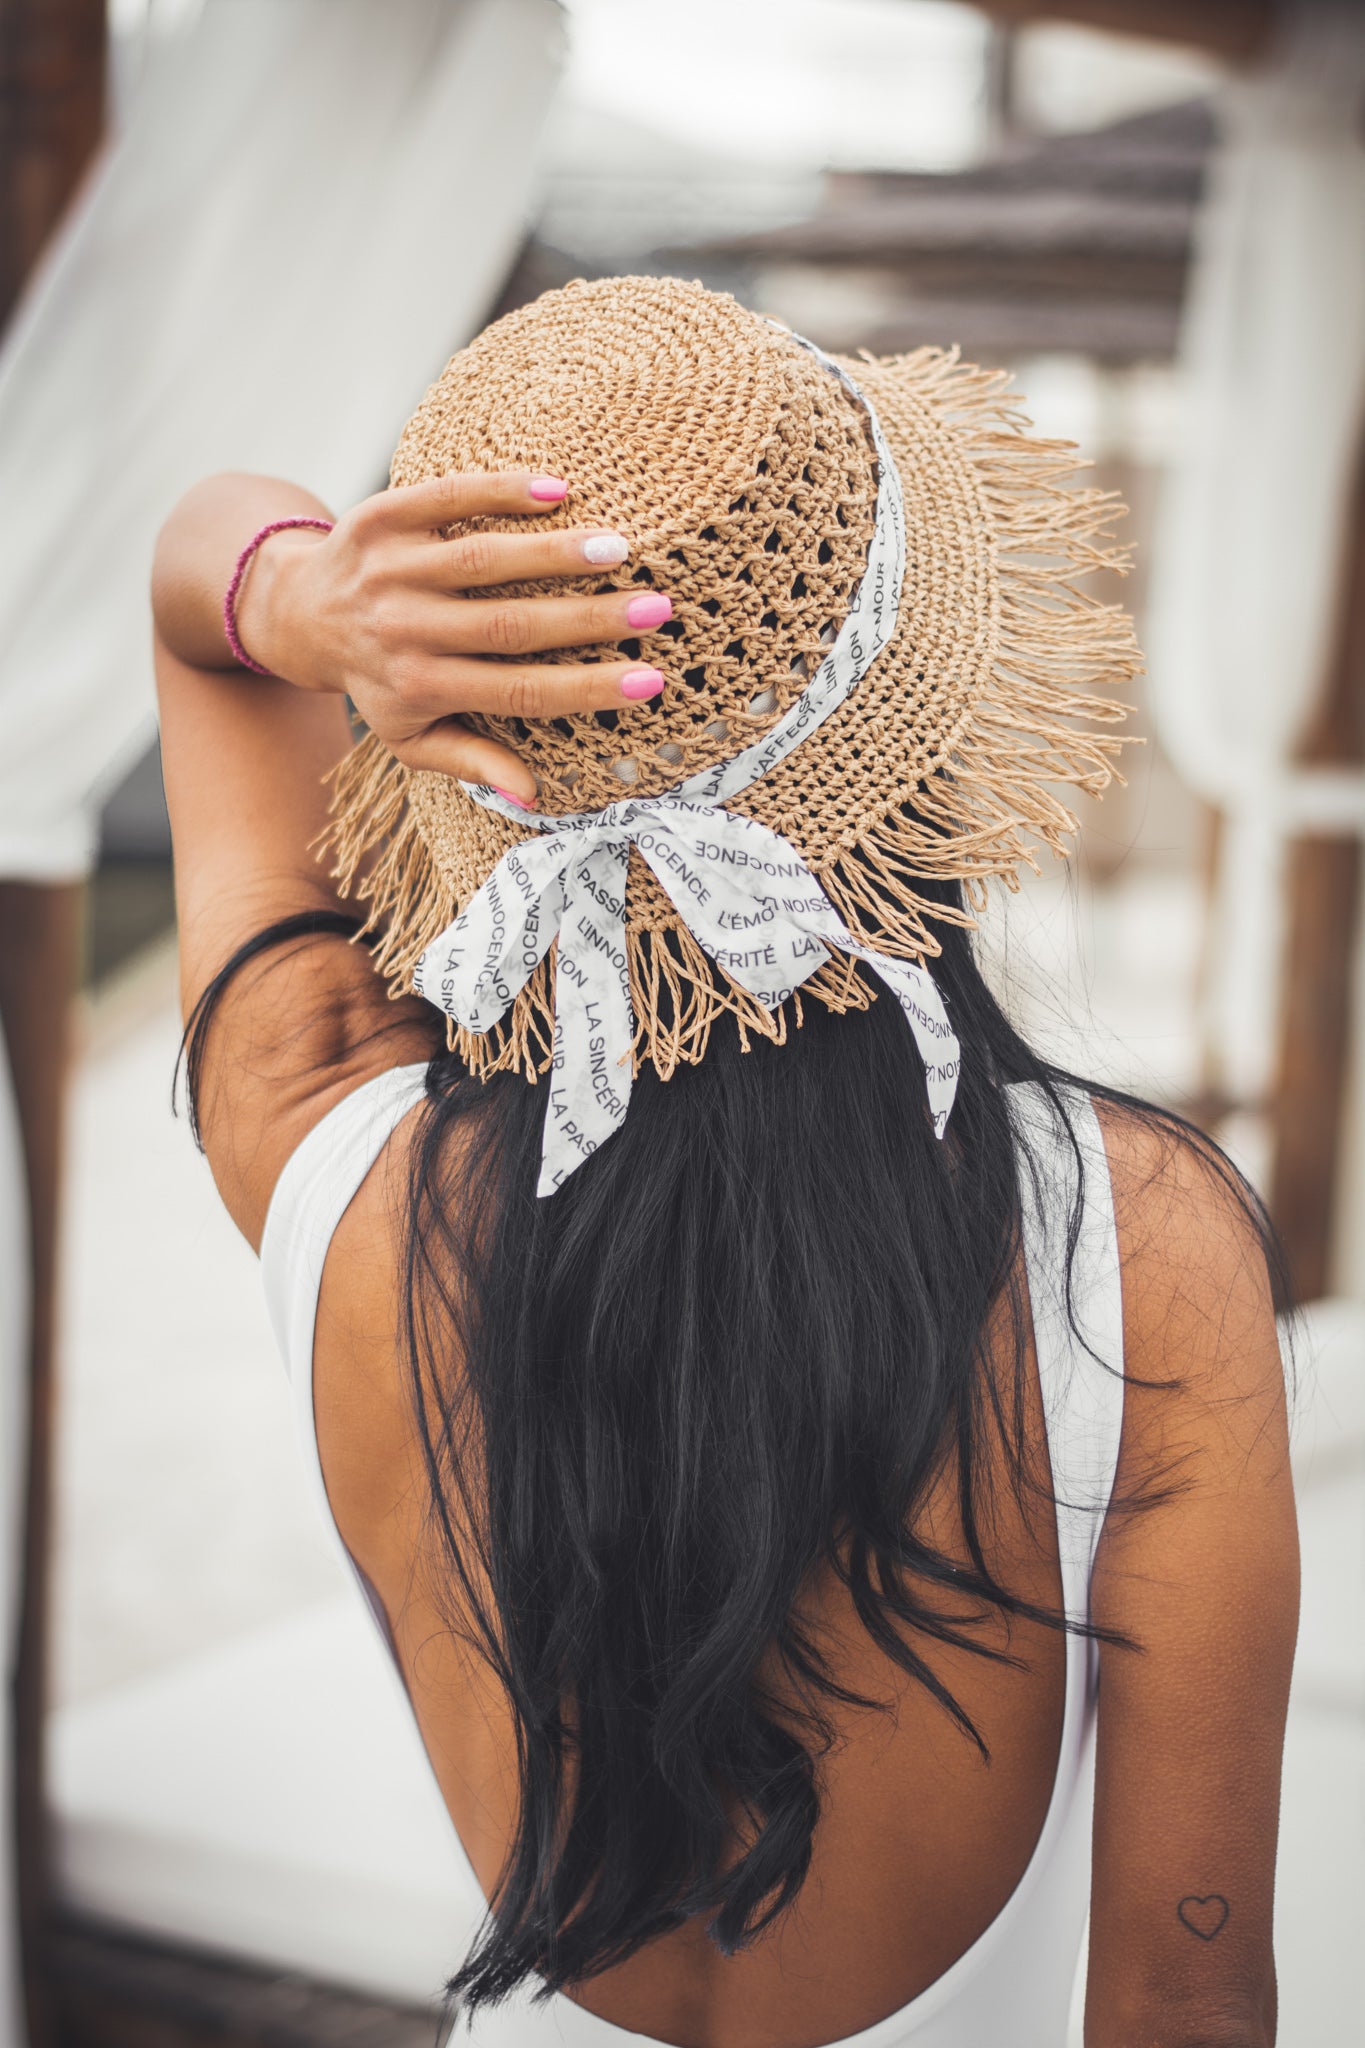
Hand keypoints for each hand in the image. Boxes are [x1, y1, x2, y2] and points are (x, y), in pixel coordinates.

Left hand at [234, 471, 670, 801]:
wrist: (298, 612)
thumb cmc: (378, 680)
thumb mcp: (412, 737)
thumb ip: (471, 762)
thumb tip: (534, 797)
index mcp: (422, 688)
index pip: (519, 692)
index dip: (587, 689)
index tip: (650, 681)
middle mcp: (405, 630)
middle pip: (510, 626)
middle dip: (589, 620)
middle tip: (657, 608)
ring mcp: (391, 569)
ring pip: (482, 559)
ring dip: (554, 554)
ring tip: (619, 548)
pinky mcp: (380, 517)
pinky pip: (445, 498)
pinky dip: (498, 490)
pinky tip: (557, 490)